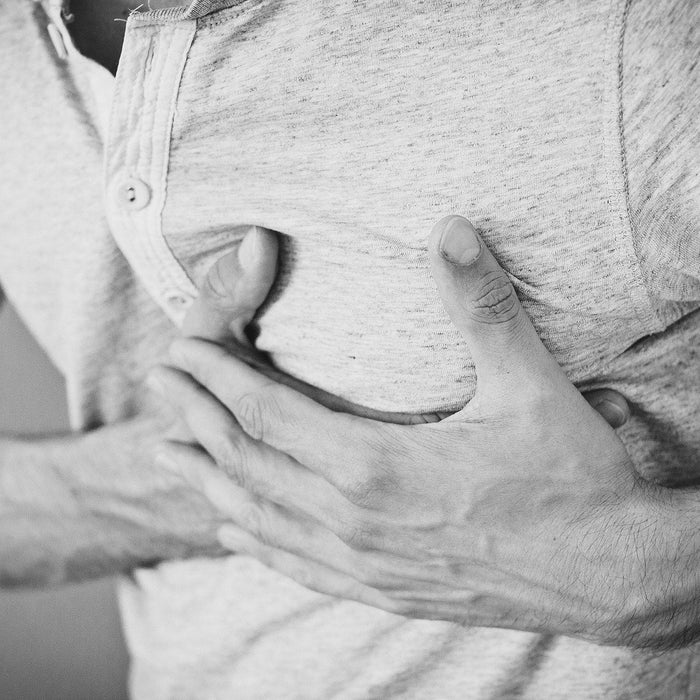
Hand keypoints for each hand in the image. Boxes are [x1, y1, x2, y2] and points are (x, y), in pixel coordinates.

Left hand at [149, 216, 690, 648]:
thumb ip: (481, 305)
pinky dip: (255, 542)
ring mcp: (365, 564)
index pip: (266, 415)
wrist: (609, 575)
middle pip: (249, 462)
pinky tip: (233, 531)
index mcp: (376, 466)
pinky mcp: (384, 590)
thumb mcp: (529, 386)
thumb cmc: (572, 481)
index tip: (179, 351)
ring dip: (209, 479)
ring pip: (260, 517)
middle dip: (198, 418)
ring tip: (170, 455)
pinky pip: (297, 566)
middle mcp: (355, 521)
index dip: (217, 379)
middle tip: (161, 384)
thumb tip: (450, 229)